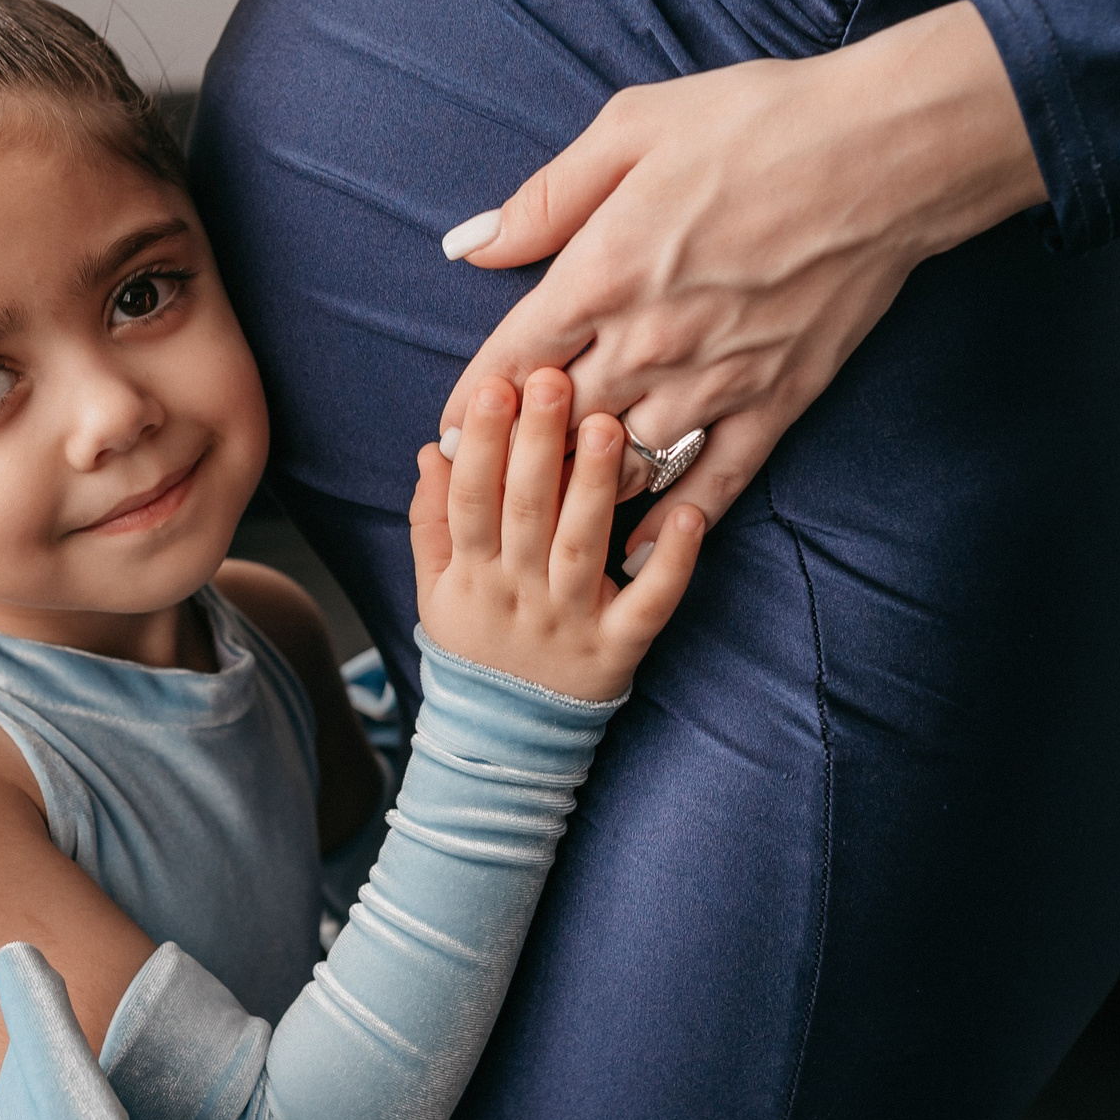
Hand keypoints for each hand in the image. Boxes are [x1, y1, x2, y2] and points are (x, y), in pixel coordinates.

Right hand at [411, 369, 701, 702]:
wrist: (504, 739)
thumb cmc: (475, 644)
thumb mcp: (435, 588)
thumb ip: (432, 521)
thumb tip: (432, 451)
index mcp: (473, 575)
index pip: (472, 499)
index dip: (480, 443)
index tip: (492, 386)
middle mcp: (519, 595)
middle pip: (526, 511)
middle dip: (538, 444)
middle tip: (554, 380)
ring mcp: (570, 622)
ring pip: (582, 547)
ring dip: (595, 486)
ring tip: (608, 426)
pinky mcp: (618, 648)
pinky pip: (648, 604)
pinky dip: (670, 563)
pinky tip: (687, 516)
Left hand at [436, 2, 1045, 564]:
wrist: (888, 152)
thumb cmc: (760, 122)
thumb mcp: (633, 126)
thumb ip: (546, 198)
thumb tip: (471, 247)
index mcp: (603, 273)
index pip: (512, 362)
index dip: (474, 402)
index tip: (452, 427)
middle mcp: (650, 342)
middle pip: (559, 426)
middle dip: (521, 454)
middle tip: (493, 476)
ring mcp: (715, 381)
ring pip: (624, 464)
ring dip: (584, 487)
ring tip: (553, 508)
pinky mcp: (777, 402)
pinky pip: (713, 483)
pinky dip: (670, 523)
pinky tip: (638, 549)